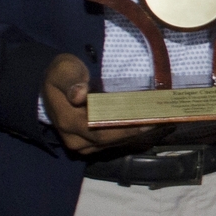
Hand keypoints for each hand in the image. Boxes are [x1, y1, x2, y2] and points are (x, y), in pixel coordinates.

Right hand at [43, 54, 169, 154]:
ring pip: (114, 143)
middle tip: (160, 120)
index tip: (146, 120)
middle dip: (135, 131)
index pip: (99, 130)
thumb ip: (70, 81)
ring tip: (160, 122)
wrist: (54, 85)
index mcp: (68, 121)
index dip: (123, 127)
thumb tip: (79, 95)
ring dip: (137, 134)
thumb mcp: (63, 70)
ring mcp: (83, 145)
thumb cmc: (62, 74)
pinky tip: (150, 127)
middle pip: (110, 139)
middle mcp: (75, 139)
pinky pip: (115, 143)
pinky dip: (132, 135)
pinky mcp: (92, 145)